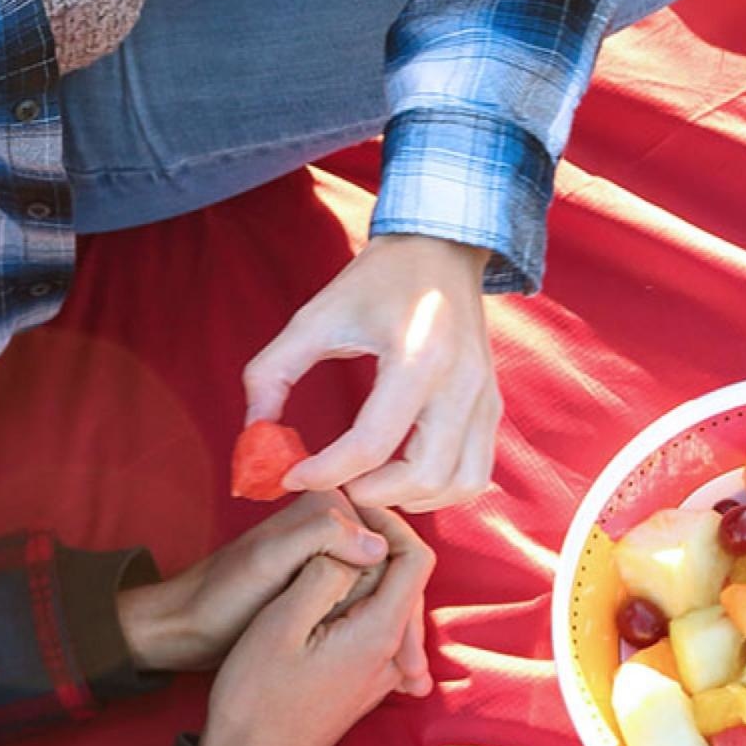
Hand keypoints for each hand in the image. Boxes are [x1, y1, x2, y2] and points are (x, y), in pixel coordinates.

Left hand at [117, 491, 428, 695]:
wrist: (184, 627)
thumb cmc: (220, 597)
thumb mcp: (267, 563)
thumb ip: (319, 538)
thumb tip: (379, 545)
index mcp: (327, 506)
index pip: (393, 540)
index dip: (408, 593)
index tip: (411, 642)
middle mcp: (334, 525)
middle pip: (392, 571)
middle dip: (408, 622)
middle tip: (414, 677)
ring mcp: (328, 557)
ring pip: (381, 592)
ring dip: (398, 635)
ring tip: (408, 683)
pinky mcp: (319, 584)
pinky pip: (363, 605)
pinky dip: (377, 636)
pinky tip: (388, 673)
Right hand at [199, 507, 435, 745]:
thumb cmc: (253, 696)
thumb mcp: (279, 623)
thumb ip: (325, 575)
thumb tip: (360, 541)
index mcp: (379, 633)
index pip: (416, 558)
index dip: (388, 522)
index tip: (350, 507)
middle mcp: (394, 654)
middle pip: (406, 578)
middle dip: (374, 544)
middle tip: (329, 524)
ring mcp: (383, 672)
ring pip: (391, 600)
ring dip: (363, 573)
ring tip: (320, 556)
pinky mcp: (366, 682)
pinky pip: (378, 626)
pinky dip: (358, 600)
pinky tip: (324, 594)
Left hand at [242, 234, 499, 513]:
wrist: (441, 248)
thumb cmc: (377, 280)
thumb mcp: (316, 316)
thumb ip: (273, 373)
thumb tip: (253, 435)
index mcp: (417, 356)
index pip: (372, 442)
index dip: (325, 471)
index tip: (292, 474)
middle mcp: (461, 383)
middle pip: (424, 475)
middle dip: (371, 492)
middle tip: (336, 482)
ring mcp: (484, 397)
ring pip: (459, 484)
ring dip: (410, 497)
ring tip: (370, 481)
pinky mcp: (492, 406)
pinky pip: (475, 472)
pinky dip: (439, 488)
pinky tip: (402, 473)